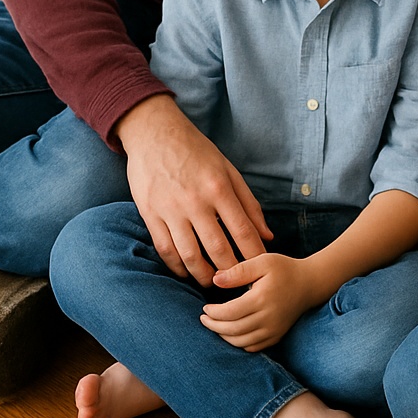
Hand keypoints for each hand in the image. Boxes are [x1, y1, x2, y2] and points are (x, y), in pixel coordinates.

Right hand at [117, 94, 271, 285]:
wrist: (155, 134)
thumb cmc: (197, 151)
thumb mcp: (228, 170)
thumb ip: (249, 204)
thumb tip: (267, 236)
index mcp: (219, 188)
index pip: (243, 231)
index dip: (254, 254)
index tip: (260, 268)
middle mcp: (196, 201)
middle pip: (218, 249)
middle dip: (232, 271)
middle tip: (238, 283)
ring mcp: (171, 209)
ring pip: (190, 256)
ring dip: (204, 275)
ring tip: (213, 282)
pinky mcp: (150, 214)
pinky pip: (165, 249)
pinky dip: (177, 267)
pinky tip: (186, 272)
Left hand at [201, 253, 311, 351]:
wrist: (310, 283)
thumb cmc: (284, 269)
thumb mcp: (263, 262)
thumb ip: (238, 271)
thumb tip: (215, 280)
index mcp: (262, 299)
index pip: (229, 313)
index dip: (213, 313)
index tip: (205, 308)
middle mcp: (268, 318)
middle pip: (232, 330)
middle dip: (214, 326)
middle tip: (204, 319)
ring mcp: (273, 330)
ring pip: (241, 342)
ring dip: (224, 337)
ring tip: (215, 326)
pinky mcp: (277, 336)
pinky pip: (253, 347)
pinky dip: (239, 344)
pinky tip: (232, 334)